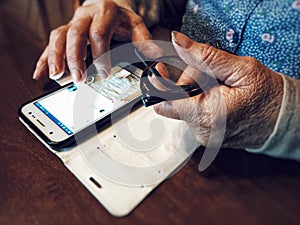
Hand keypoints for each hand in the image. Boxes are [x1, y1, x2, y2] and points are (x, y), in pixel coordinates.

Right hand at [33, 0, 162, 81]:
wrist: (106, 6)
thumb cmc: (120, 19)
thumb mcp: (135, 25)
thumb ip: (144, 39)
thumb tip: (155, 54)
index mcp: (104, 13)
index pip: (99, 33)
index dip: (101, 53)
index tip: (104, 73)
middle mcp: (84, 16)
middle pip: (75, 35)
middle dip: (75, 58)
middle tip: (78, 78)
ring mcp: (72, 23)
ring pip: (58, 37)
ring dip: (55, 57)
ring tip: (56, 76)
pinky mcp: (63, 32)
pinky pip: (50, 44)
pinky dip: (44, 59)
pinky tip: (40, 73)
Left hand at [154, 32, 283, 148]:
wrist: (284, 120)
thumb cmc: (267, 95)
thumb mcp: (240, 68)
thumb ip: (205, 56)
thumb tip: (178, 42)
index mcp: (207, 116)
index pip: (166, 99)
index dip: (160, 81)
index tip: (159, 67)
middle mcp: (201, 131)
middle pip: (174, 100)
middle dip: (187, 82)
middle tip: (213, 77)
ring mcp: (203, 136)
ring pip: (183, 106)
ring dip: (195, 92)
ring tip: (220, 89)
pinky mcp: (206, 136)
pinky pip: (192, 113)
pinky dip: (200, 102)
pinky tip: (219, 98)